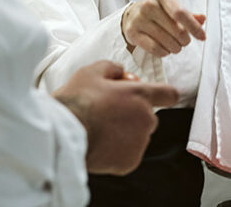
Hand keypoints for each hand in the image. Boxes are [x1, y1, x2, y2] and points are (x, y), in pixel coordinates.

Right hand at [52, 60, 178, 173]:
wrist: (62, 134)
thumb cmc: (75, 101)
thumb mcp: (91, 72)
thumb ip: (112, 68)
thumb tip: (121, 73)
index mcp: (140, 95)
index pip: (169, 94)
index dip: (163, 94)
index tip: (160, 97)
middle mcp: (146, 119)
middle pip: (148, 116)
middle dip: (133, 114)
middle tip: (109, 112)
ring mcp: (139, 142)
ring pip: (138, 136)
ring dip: (125, 133)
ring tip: (100, 130)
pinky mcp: (130, 162)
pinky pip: (128, 154)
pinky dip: (117, 151)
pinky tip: (100, 144)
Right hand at [121, 0, 205, 56]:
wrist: (132, 15)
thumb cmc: (157, 12)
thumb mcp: (172, 8)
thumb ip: (188, 15)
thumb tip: (202, 19)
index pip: (181, 13)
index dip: (194, 27)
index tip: (202, 37)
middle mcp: (149, 6)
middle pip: (177, 31)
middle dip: (185, 40)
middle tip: (184, 41)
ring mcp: (139, 19)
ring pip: (167, 42)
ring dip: (176, 48)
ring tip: (175, 45)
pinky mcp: (133, 33)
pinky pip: (155, 49)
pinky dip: (164, 52)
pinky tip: (165, 49)